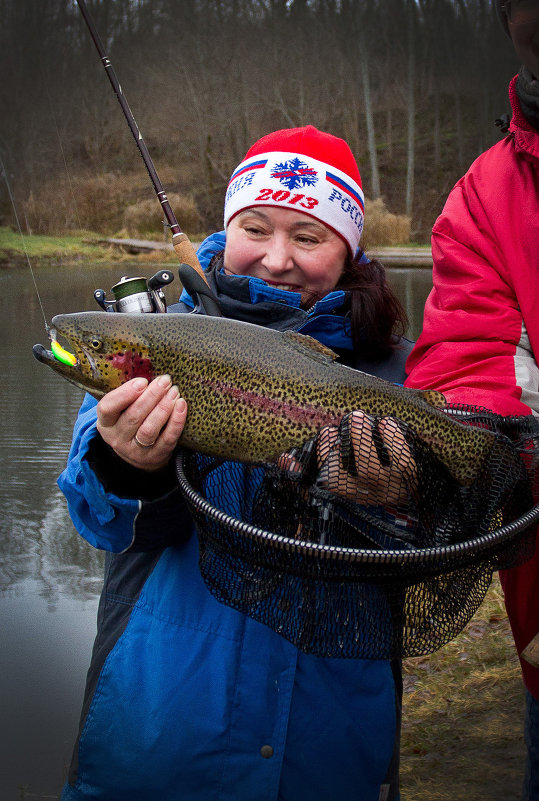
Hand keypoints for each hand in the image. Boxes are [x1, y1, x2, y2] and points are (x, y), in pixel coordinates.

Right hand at [96, 375, 187, 471]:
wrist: (139, 455)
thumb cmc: (131, 422)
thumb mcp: (121, 410)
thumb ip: (129, 394)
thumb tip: (148, 370)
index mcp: (106, 423)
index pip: (107, 408)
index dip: (125, 394)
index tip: (142, 381)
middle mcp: (118, 438)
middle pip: (133, 416)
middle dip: (151, 396)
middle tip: (165, 381)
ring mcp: (136, 450)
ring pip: (149, 429)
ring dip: (164, 408)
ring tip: (174, 391)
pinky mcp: (155, 456)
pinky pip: (167, 438)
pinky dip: (176, 421)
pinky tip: (181, 405)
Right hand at [280, 411, 416, 507]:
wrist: (424, 482)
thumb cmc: (379, 465)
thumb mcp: (352, 467)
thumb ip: (320, 460)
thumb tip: (283, 458)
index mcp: (346, 491)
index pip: (316, 483)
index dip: (299, 472)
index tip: (292, 451)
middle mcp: (363, 495)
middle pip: (339, 479)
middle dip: (331, 448)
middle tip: (332, 425)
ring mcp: (387, 489)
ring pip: (369, 470)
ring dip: (360, 440)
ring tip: (357, 417)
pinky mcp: (410, 479)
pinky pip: (400, 461)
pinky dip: (392, 439)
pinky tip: (386, 422)